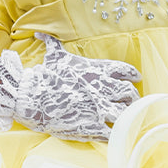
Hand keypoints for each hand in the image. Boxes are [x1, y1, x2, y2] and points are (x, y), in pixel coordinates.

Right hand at [0, 32, 140, 140]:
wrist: (32, 97)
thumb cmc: (44, 76)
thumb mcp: (52, 56)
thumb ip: (52, 43)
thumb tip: (40, 33)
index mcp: (98, 71)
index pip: (126, 71)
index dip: (133, 76)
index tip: (136, 79)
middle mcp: (102, 89)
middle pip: (130, 94)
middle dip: (133, 99)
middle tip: (131, 103)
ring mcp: (98, 109)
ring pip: (125, 113)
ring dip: (127, 117)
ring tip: (125, 119)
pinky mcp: (92, 126)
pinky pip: (113, 132)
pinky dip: (115, 133)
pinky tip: (114, 134)